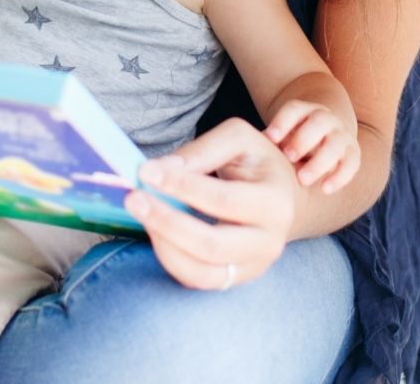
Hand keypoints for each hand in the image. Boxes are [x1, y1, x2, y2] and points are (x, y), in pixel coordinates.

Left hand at [125, 118, 297, 289]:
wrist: (285, 198)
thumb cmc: (258, 163)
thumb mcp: (239, 139)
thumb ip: (204, 149)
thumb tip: (164, 168)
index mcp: (274, 203)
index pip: (222, 200)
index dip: (181, 186)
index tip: (146, 170)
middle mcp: (268, 243)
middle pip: (211, 245)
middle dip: (166, 222)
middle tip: (133, 198)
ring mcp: (252, 267)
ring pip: (201, 273)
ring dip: (163, 245)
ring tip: (140, 214)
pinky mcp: (233, 279)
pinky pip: (196, 280)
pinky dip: (170, 258)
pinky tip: (154, 231)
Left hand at [263, 100, 359, 193]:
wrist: (323, 140)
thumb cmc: (291, 141)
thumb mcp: (281, 136)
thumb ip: (268, 141)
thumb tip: (243, 150)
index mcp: (304, 110)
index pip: (294, 109)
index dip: (282, 122)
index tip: (270, 138)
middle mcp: (326, 119)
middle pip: (319, 122)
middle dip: (303, 139)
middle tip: (288, 156)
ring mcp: (341, 136)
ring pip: (335, 145)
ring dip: (319, 162)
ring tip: (302, 179)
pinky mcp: (353, 154)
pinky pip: (351, 164)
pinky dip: (339, 177)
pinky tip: (325, 189)